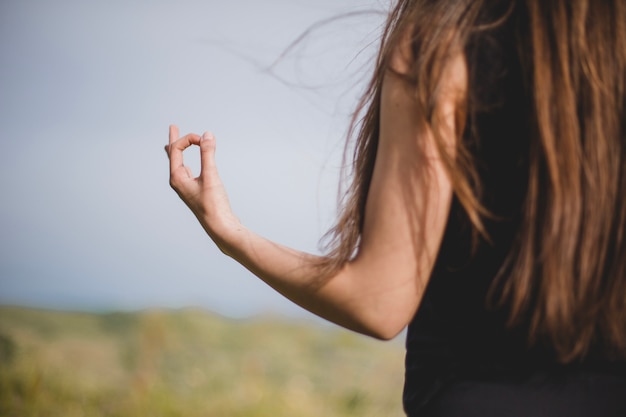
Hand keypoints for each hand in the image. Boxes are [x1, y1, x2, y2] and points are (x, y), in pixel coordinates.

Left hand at [165, 125, 238, 247]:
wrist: (221, 227)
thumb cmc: (214, 205)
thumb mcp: (211, 176)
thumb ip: (208, 154)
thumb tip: (207, 134)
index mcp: (177, 178)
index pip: (176, 150)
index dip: (188, 139)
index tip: (204, 139)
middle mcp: (179, 182)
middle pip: (173, 156)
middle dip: (175, 141)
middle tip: (173, 127)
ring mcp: (187, 188)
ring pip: (180, 164)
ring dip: (179, 152)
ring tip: (174, 144)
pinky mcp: (196, 192)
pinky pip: (188, 173)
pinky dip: (187, 163)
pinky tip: (189, 167)